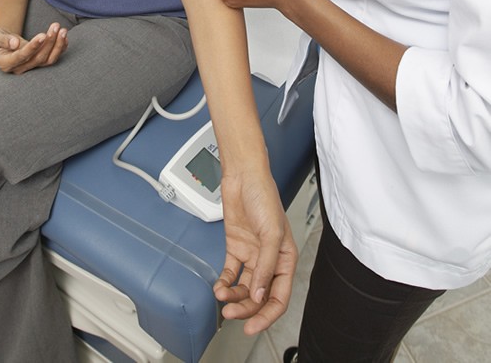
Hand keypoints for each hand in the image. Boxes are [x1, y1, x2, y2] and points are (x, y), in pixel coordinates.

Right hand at [0, 23, 68, 74]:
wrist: (1, 44)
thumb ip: (3, 40)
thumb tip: (14, 43)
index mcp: (6, 63)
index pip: (22, 56)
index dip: (33, 47)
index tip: (42, 35)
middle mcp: (20, 68)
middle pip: (38, 58)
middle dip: (49, 42)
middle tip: (56, 26)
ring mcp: (31, 67)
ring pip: (48, 60)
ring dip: (57, 45)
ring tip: (62, 30)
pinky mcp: (39, 63)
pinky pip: (53, 58)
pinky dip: (61, 48)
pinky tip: (64, 37)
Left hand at [215, 166, 297, 332]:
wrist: (243, 177)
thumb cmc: (264, 196)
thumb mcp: (271, 233)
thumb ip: (267, 266)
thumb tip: (261, 294)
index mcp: (286, 258)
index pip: (279, 296)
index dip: (267, 315)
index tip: (253, 327)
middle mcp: (269, 260)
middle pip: (260, 296)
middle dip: (246, 308)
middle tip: (232, 315)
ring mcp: (252, 255)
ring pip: (244, 288)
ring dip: (233, 296)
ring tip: (222, 299)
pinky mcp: (236, 248)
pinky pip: (231, 273)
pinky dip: (225, 283)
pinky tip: (219, 287)